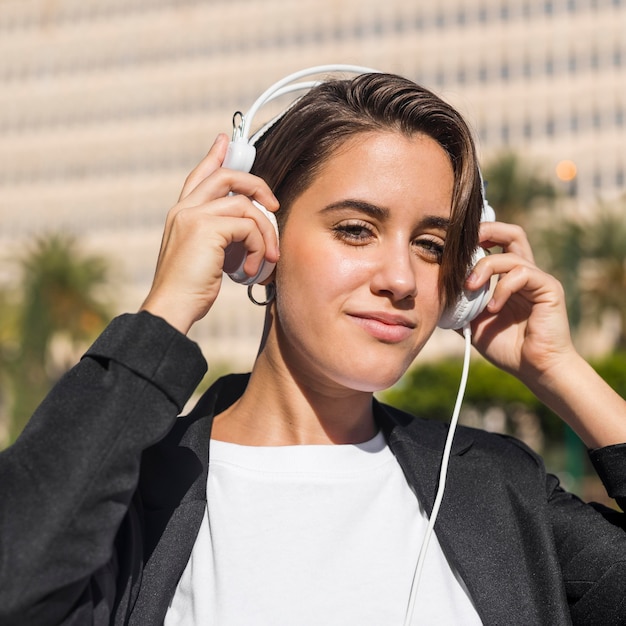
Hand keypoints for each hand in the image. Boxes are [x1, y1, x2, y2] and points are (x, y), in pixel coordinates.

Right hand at [140, 134, 278, 334]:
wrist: (172, 307)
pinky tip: (251, 270)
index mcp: (181, 213)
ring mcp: (193, 216)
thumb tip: (247, 230)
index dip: (215, 156)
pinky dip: (258, 248)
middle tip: (275, 205)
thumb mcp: (204, 256)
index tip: (226, 140)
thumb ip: (219, 237)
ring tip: (266, 260)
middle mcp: (185, 209)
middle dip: (258, 186)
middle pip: (228, 177)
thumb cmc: (189, 290)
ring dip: (265, 233)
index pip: (201, 175)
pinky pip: (248, 226)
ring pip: (246, 205)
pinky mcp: (207, 229)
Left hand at [466, 221, 574, 385]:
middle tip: (463, 245)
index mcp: (508, 278)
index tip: (451, 249)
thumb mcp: (474, 324)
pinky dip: (502, 287)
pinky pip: (523, 273)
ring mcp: (538, 279)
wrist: (535, 370)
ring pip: (511, 253)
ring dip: (484, 267)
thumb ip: (459, 306)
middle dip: (486, 231)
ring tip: (469, 288)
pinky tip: (492, 308)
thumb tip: (433, 296)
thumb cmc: (507, 348)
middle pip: (512, 233)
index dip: (475, 240)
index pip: (495, 244)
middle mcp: (525, 274)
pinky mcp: (548, 289)